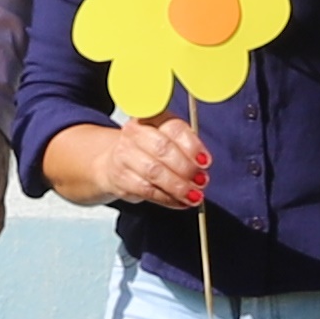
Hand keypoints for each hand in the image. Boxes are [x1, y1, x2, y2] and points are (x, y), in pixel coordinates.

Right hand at [54, 115, 209, 210]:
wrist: (114, 162)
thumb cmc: (148, 149)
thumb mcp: (168, 138)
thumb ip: (186, 147)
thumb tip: (202, 163)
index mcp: (152, 116)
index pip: (174, 128)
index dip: (192, 146)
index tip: (205, 161)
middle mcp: (135, 132)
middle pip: (163, 149)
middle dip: (186, 168)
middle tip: (201, 181)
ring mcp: (125, 154)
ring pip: (155, 172)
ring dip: (178, 187)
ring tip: (194, 196)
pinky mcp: (121, 177)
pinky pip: (148, 190)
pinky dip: (167, 198)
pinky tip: (180, 202)